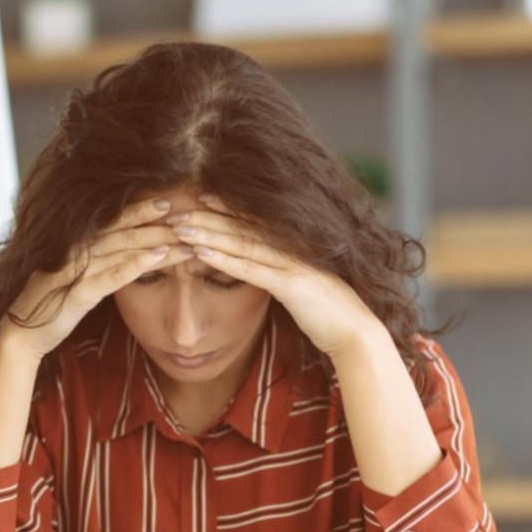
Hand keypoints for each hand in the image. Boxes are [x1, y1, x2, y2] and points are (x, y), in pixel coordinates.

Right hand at [2, 197, 194, 359]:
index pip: (111, 220)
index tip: (166, 201)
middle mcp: (74, 250)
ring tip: (185, 236)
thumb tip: (117, 251)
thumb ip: (90, 262)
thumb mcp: (70, 278)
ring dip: (157, 241)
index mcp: (73, 244)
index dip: (139, 209)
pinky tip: (160, 258)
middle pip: (122, 229)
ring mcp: (76, 270)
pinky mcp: (78, 293)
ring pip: (123, 248)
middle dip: (155, 220)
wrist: (18, 335)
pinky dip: (139, 264)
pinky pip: (114, 275)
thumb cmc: (47, 306)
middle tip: (186, 210)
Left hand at [167, 193, 380, 357]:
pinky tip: (200, 253)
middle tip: (176, 209)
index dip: (226, 208)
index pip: (253, 222)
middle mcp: (291, 250)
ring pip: (242, 244)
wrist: (355, 333)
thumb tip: (267, 272)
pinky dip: (223, 260)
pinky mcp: (291, 285)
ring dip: (208, 234)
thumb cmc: (327, 314)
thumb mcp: (300, 289)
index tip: (200, 198)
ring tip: (180, 227)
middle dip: (207, 218)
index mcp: (293, 248)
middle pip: (242, 228)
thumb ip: (282, 276)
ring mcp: (292, 265)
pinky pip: (251, 269)